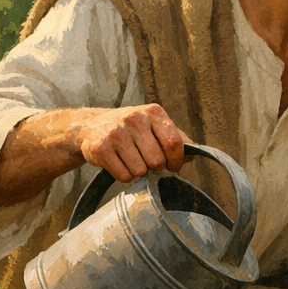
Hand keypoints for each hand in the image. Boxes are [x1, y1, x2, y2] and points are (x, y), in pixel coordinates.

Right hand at [78, 103, 193, 181]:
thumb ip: (178, 139)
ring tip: (131, 161)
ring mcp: (116, 132)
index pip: (174, 143)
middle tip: (146, 161)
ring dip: (138, 173)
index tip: (172, 166)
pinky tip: (119, 164)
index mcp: (153, 112)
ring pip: (140, 170)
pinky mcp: (100, 147)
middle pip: (157, 160)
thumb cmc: (131, 129)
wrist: (92, 125)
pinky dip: (124, 176)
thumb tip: (195, 154)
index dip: (176, 160)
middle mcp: (134, 118)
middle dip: (154, 167)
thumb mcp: (155, 126)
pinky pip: (123, 175)